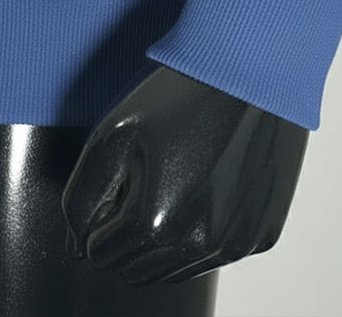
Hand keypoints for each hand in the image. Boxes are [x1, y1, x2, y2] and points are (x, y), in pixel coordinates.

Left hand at [61, 62, 308, 285]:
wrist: (253, 71)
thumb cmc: (183, 94)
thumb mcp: (112, 135)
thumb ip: (81, 199)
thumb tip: (78, 246)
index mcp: (155, 224)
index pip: (99, 255)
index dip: (102, 216)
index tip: (123, 178)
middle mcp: (200, 244)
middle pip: (137, 270)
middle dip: (130, 233)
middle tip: (150, 178)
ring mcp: (236, 242)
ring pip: (177, 269)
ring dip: (168, 237)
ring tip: (182, 178)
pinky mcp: (263, 233)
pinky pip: (218, 253)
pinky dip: (208, 230)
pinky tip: (213, 184)